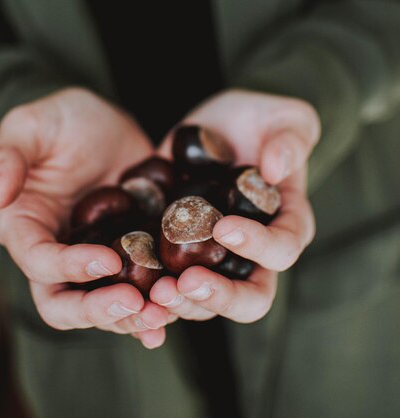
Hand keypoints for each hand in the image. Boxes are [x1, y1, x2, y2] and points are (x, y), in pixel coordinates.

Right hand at [0, 87, 171, 347]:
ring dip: (130, 316)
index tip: (110, 259)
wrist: (105, 121)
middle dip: (98, 310)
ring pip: (101, 304)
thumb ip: (9, 156)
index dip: (70, 268)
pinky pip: (136, 288)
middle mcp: (56, 250)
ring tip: (163, 313)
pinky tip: (176, 310)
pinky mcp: (126, 252)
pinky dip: (152, 304)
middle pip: (64, 302)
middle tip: (135, 304)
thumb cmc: (61, 119)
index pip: (39, 261)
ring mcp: (92, 256)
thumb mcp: (31, 124)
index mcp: (25, 225)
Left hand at [150, 89, 319, 322]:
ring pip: (206, 301)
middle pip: (249, 298)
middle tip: (185, 282)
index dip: (258, 247)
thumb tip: (276, 169)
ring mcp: (214, 258)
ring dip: (181, 303)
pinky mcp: (180, 252)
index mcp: (286, 224)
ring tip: (154, 290)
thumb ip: (291, 140)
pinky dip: (151, 294)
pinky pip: (168, 284)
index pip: (282, 250)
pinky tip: (129, 287)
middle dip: (219, 297)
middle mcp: (253, 252)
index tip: (224, 228)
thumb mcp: (286, 118)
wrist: (218, 126)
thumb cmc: (261, 121)